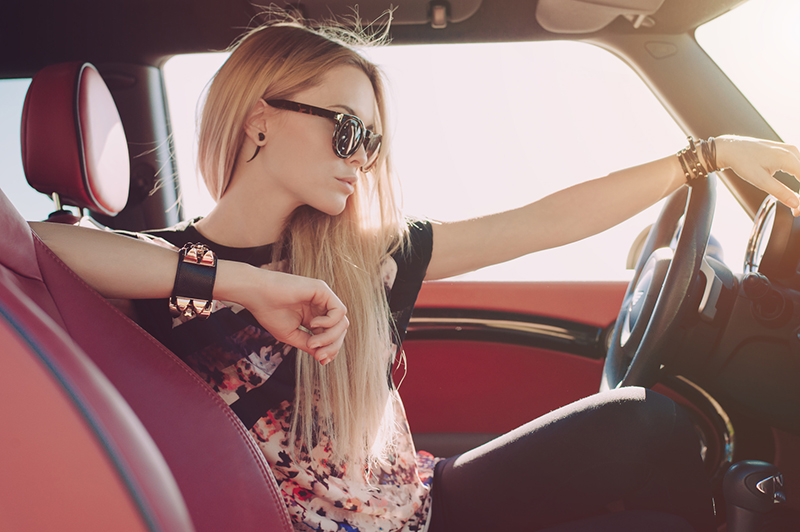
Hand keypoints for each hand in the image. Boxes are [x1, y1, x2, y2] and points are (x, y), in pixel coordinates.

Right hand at [220, 262, 347, 364]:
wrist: (256, 293)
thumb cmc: (269, 312)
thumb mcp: (291, 335)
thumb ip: (309, 345)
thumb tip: (324, 357)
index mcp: (314, 316)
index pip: (332, 334)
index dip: (331, 349)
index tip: (321, 361)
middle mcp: (321, 306)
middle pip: (340, 330)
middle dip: (332, 346)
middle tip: (319, 356)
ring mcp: (323, 297)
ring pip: (342, 322)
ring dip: (330, 338)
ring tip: (312, 343)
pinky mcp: (322, 289)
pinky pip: (339, 310)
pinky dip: (329, 323)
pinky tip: (313, 324)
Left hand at [717, 135, 799, 215]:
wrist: (732, 149)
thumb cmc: (742, 162)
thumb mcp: (760, 180)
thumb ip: (780, 192)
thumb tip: (796, 204)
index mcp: (788, 158)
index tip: (798, 210)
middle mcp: (792, 151)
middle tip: (796, 209)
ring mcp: (790, 150)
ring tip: (795, 201)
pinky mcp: (786, 151)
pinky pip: (798, 165)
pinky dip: (798, 177)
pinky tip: (794, 188)